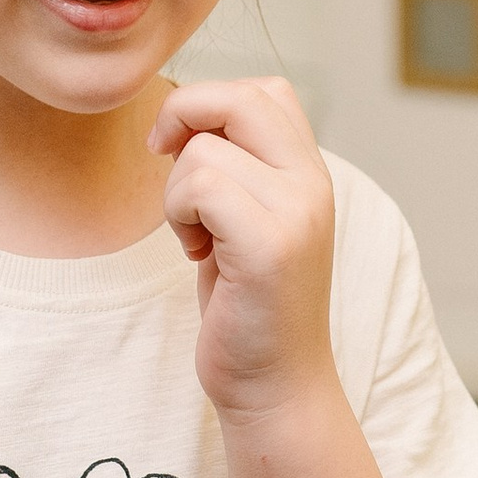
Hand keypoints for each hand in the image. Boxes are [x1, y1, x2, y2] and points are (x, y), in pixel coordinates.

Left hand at [145, 77, 335, 417]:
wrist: (273, 386)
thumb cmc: (245, 306)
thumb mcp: (245, 220)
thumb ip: (235, 166)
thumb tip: (181, 114)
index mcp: (309, 173)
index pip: (265, 91)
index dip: (210, 103)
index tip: (180, 148)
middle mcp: (313, 184)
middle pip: (238, 98)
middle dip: (183, 118)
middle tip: (164, 161)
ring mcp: (297, 212)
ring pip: (203, 151)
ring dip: (176, 193)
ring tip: (199, 239)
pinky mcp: (271, 245)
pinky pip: (199, 185)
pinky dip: (179, 216)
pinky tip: (198, 255)